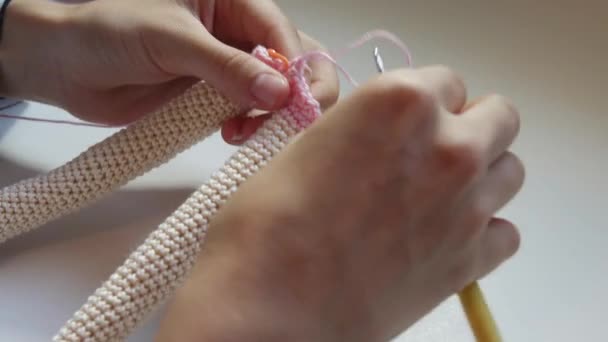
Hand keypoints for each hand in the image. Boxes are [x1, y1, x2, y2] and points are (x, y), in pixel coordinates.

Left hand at [0, 0, 337, 139]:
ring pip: (276, 91)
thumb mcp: (170, 41)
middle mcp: (237, 32)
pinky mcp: (215, 97)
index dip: (296, 67)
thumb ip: (225, 66)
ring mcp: (229, 67)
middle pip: (293, 60)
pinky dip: (252, 127)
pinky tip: (234, 135)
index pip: (281, 31)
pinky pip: (250, 112)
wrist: (65, 67)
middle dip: (296, 94)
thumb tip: (281, 93)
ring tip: (245, 132)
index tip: (296, 104)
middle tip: (287, 125)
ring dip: (273, 116)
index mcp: (232, 1)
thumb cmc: (108, 34)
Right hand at [155, 66, 523, 340]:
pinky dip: (483, 232)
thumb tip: (381, 138)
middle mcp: (447, 147)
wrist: (271, 300)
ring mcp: (466, 206)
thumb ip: (361, 129)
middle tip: (432, 152)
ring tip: (438, 195)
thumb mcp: (308, 145)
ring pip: (510, 171)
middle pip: (500, 117)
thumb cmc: (268, 221)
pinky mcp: (469, 261)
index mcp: (400, 102)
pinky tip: (443, 238)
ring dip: (481, 175)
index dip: (426, 102)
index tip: (409, 122)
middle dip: (470, 127)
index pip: (447, 80)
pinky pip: (504, 233)